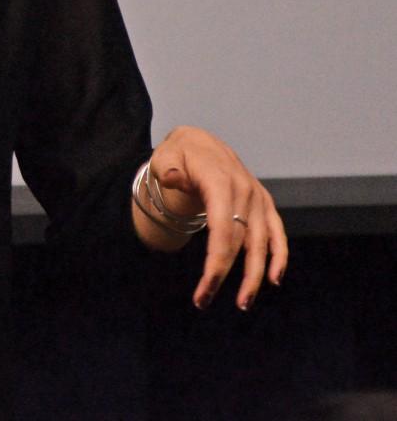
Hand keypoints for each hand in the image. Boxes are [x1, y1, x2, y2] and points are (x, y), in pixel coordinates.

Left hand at [147, 126, 287, 310]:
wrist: (200, 142)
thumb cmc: (179, 153)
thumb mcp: (165, 156)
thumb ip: (168, 168)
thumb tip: (171, 177)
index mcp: (220, 180)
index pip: (222, 228)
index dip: (216, 261)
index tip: (205, 287)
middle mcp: (244, 190)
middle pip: (240, 241)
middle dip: (225, 274)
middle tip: (205, 300)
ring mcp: (257, 197)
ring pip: (262, 242)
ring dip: (255, 274)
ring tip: (243, 302)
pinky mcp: (264, 202)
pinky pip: (277, 232)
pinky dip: (280, 255)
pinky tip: (274, 278)